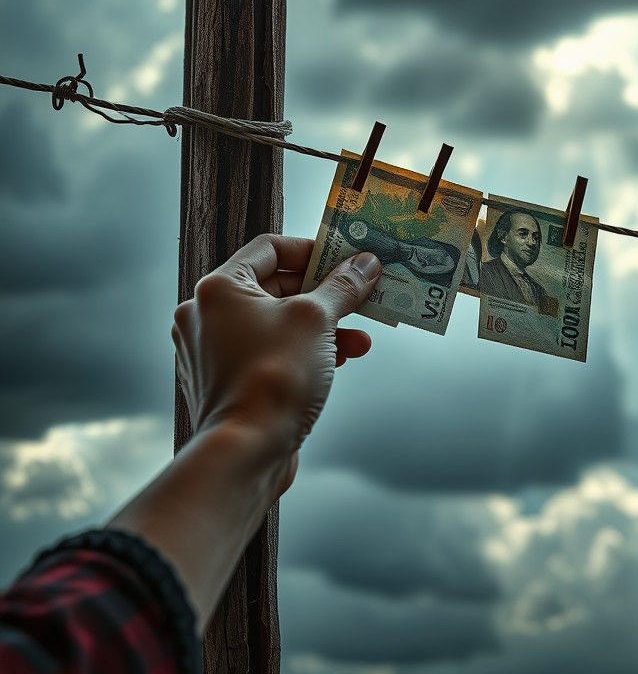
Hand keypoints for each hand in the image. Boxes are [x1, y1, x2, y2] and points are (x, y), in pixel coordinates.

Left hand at [172, 234, 381, 493]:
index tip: (346, 260)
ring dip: (323, 327)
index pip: (269, 248)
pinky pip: (270, 351)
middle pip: (276, 286)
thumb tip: (366, 262)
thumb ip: (343, 285)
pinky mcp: (226, 381)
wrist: (245, 453)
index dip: (313, 249)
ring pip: (277, 323)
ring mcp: (213, 350)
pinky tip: (340, 361)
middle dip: (326, 295)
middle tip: (360, 297)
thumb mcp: (318, 319)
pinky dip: (304, 351)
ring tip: (360, 340)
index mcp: (219, 288)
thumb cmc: (275, 375)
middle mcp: (206, 314)